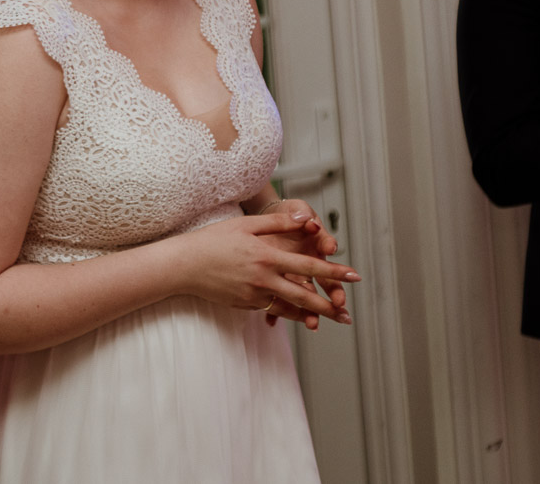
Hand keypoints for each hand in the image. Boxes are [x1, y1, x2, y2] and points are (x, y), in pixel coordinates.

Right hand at [177, 211, 358, 325]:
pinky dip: (290, 315)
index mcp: (267, 256)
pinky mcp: (245, 304)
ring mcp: (254, 294)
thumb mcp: (246, 224)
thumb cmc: (214, 239)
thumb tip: (306, 219)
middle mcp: (264, 278)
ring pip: (290, 307)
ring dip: (313, 315)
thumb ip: (279, 222)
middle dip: (329, 304)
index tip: (354, 275)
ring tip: (331, 320)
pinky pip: (273, 311)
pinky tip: (302, 318)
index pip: (309, 265)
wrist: (185, 264)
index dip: (334, 271)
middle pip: (305, 295)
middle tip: (348, 313)